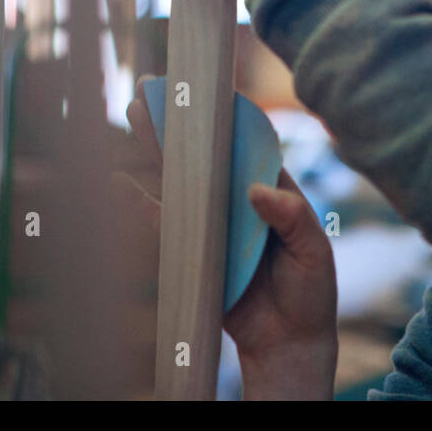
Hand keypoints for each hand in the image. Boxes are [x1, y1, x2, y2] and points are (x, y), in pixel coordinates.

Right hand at [122, 74, 338, 397]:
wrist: (288, 342)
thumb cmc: (309, 292)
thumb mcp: (312, 252)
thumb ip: (291, 219)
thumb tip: (256, 190)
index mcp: (273, 190)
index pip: (249, 144)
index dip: (228, 117)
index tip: (207, 90)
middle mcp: (239, 200)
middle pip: (207, 153)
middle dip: (183, 122)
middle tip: (156, 88)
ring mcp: (215, 222)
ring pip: (182, 178)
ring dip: (158, 148)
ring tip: (135, 115)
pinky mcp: (194, 250)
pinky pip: (165, 223)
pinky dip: (141, 204)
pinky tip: (119, 183)